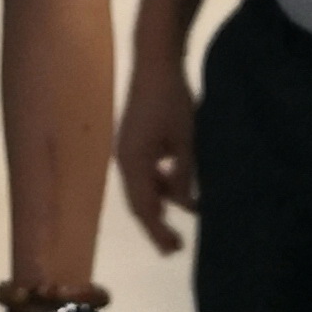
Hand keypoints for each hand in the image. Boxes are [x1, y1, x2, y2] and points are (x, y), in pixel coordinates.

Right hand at [114, 54, 198, 253]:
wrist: (156, 61)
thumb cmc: (172, 100)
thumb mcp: (184, 140)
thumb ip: (184, 174)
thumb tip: (186, 205)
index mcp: (133, 162)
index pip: (143, 207)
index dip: (158, 232)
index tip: (174, 250)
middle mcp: (125, 159)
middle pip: (138, 201)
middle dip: (156, 224)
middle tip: (176, 245)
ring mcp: (128, 148)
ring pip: (143, 186)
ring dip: (161, 200)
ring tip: (186, 210)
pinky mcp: (135, 139)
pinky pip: (145, 170)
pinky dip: (160, 182)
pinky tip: (178, 181)